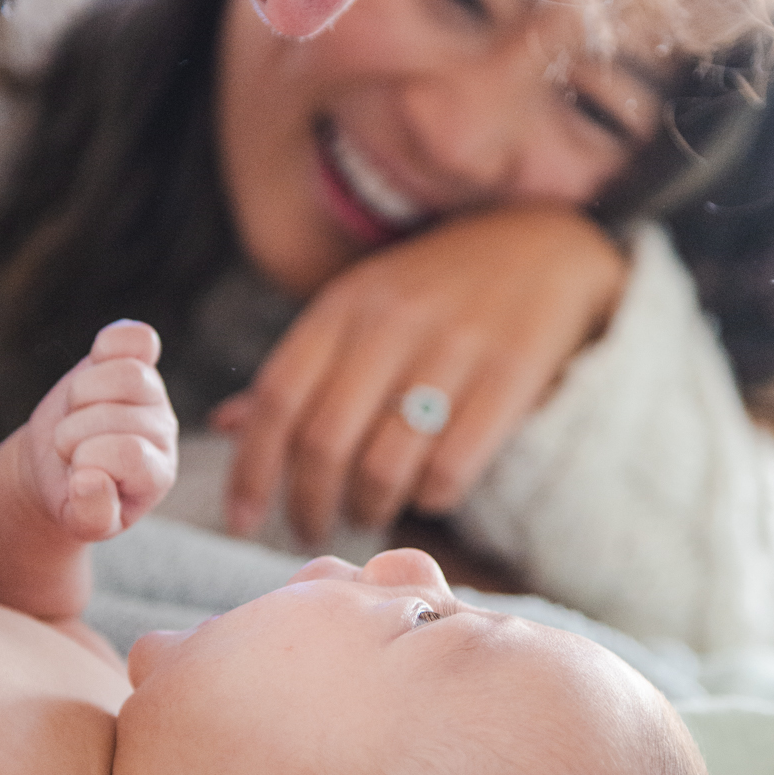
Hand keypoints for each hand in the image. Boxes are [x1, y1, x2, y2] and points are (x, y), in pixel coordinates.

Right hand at [19, 321, 177, 539]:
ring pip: (125, 375)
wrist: (58, 465)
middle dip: (73, 434)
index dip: (87, 460)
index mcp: (158, 474)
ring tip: (75, 415)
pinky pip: (136, 337)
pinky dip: (110, 344)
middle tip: (68, 448)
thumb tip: (88, 479)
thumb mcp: (81, 522)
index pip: (129, 454)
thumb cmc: (74, 497)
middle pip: (116, 414)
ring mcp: (152, 392)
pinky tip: (95, 366)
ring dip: (80, 396)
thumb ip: (90, 515)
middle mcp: (162, 431)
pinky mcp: (135, 359)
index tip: (75, 475)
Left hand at [213, 206, 627, 544]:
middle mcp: (392, 321)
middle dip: (308, 504)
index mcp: (345, 304)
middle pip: (324, 440)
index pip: (278, 397)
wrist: (547, 245)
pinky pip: (451, 467)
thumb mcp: (362, 308)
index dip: (251, 470)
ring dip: (368, 507)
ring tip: (369, 511)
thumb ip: (302, 369)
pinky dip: (429, 497)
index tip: (242, 522)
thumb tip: (226, 424)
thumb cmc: (439, 288)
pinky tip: (427, 492)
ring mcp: (454, 346)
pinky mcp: (511, 375)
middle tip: (312, 529)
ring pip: (383, 464)